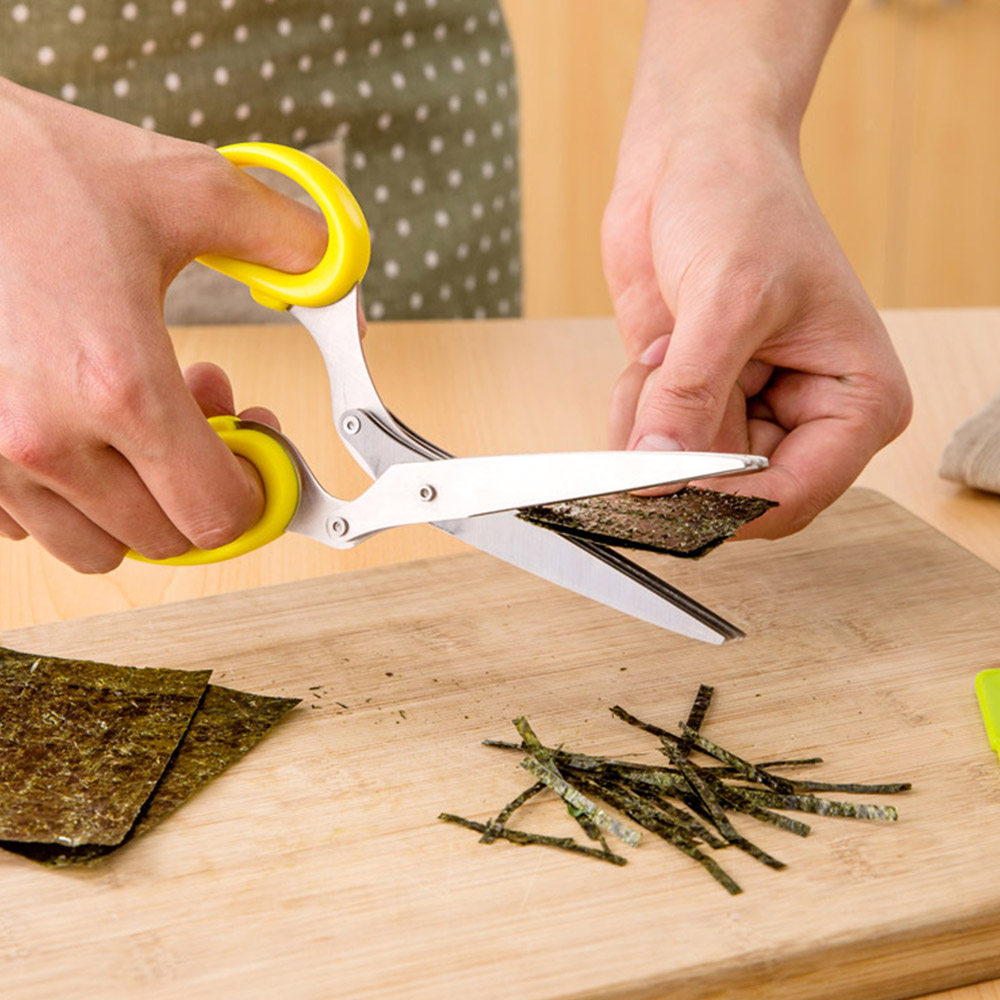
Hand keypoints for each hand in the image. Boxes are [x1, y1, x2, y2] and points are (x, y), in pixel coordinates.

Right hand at [0, 79, 325, 569]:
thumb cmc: (42, 171)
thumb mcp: (191, 189)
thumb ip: (291, 243)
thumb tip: (340, 280)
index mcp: (119, 383)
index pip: (216, 514)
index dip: (258, 494)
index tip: (259, 455)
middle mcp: (45, 435)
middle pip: (164, 539)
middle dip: (200, 485)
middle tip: (202, 408)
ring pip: (96, 545)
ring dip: (135, 498)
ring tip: (135, 417)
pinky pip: (30, 524)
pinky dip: (70, 493)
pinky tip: (77, 423)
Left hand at [602, 119, 911, 537]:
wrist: (694, 152)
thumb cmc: (745, 200)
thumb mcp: (727, 296)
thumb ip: (693, 394)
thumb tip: (660, 471)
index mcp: (856, 399)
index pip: (793, 496)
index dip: (726, 501)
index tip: (666, 484)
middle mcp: (804, 417)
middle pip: (732, 493)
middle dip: (681, 448)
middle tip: (664, 384)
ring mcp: (745, 411)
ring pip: (681, 471)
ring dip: (652, 417)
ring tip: (671, 345)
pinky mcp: (695, 399)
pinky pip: (648, 443)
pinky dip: (634, 405)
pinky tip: (657, 347)